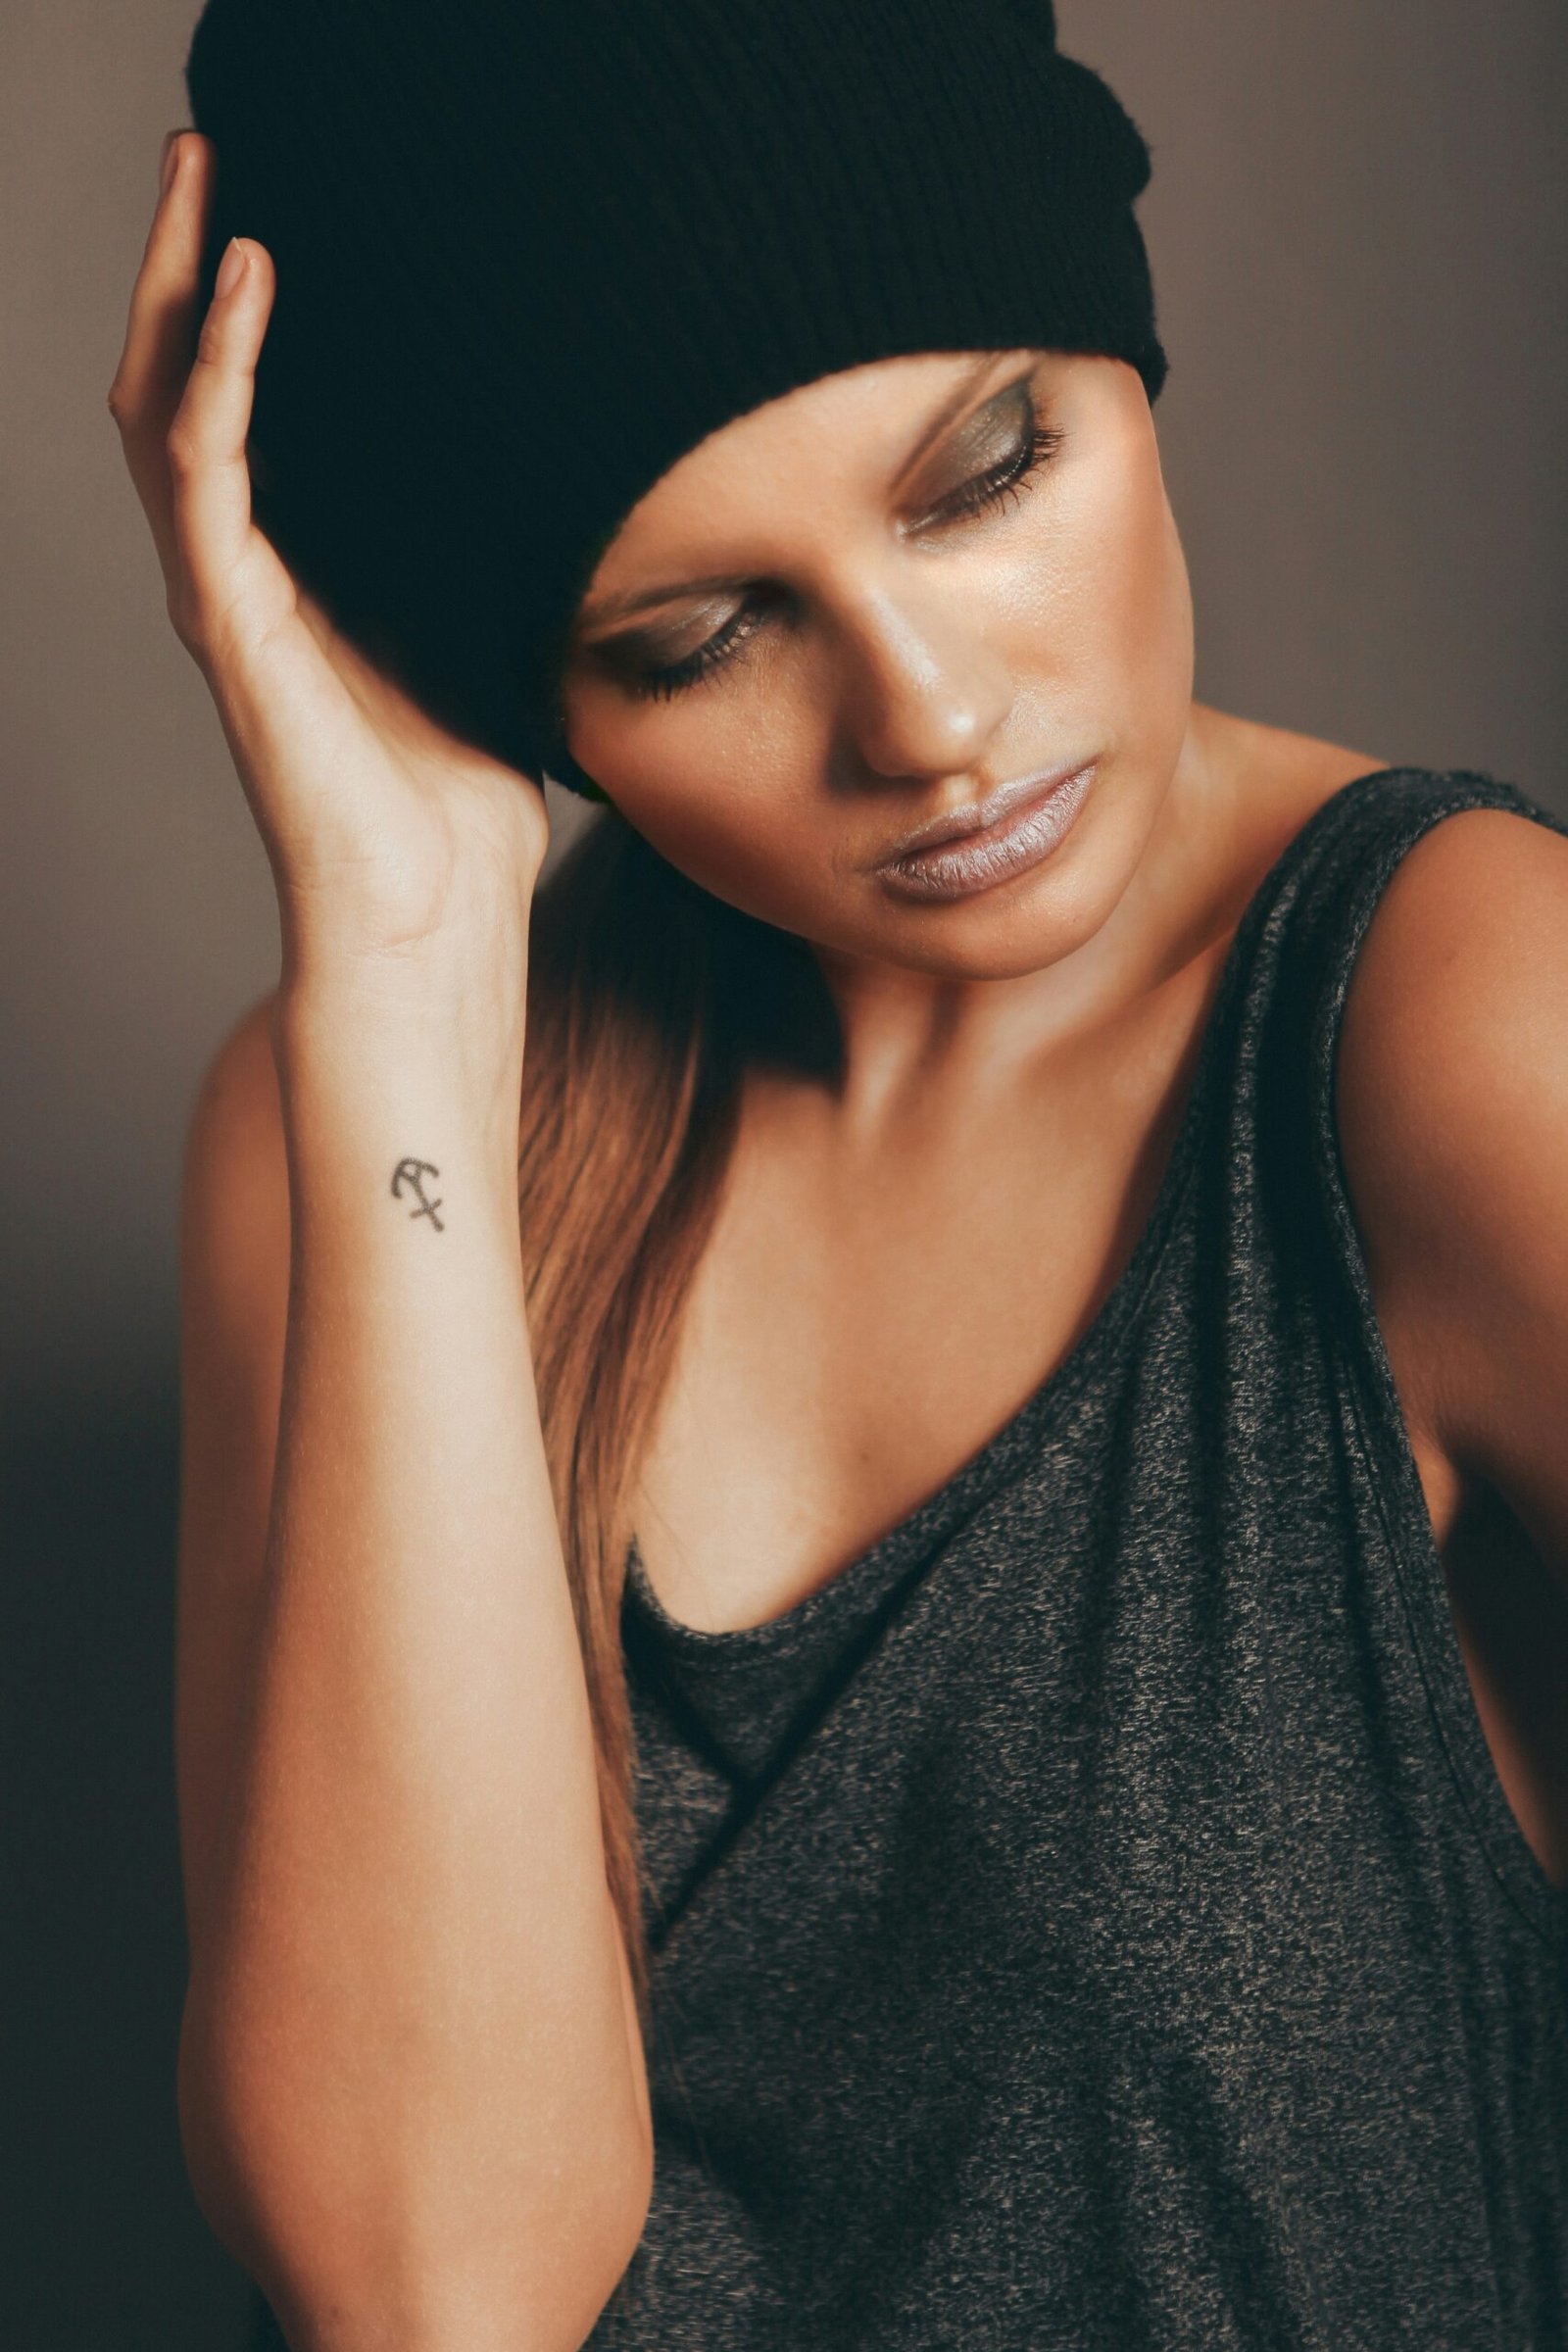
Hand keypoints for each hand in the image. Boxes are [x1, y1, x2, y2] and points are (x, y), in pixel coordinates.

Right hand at [107, 132, 551, 993]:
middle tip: (205, 151)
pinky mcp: (230, 619)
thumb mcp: (478, 639)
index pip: (242, 418)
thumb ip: (471, 557)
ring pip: (163, 405)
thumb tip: (552, 471)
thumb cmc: (464, 802)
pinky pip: (204, 465)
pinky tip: (251, 280)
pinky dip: (221, 366)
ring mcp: (222, 595)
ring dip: (179, 286)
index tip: (280, 214)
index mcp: (291, 581)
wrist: (435, 910)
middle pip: (180, 387)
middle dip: (184, 268)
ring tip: (203, 177)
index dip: (240, 319)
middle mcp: (239, 577)